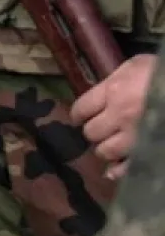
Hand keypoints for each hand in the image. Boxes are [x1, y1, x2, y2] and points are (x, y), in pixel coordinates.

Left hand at [72, 53, 156, 170]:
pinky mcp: (150, 151)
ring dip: (106, 149)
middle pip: (91, 133)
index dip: (80, 114)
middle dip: (95, 131)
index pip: (81, 109)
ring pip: (105, 152)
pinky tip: (114, 170)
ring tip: (113, 144)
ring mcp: (135, 136)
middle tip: (103, 129)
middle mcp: (120, 116)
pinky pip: (127, 168)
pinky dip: (118, 170)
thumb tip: (103, 95)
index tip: (81, 117)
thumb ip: (116, 79)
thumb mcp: (138, 65)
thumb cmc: (164, 72)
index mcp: (114, 91)